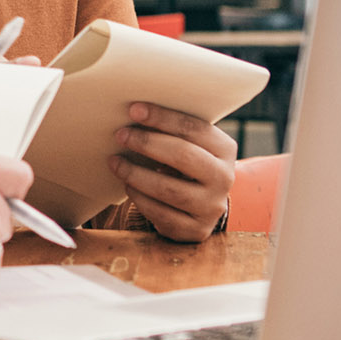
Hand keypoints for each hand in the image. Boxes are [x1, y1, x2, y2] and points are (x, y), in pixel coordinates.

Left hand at [107, 102, 235, 242]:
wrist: (201, 206)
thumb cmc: (186, 165)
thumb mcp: (190, 146)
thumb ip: (173, 131)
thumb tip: (135, 113)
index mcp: (225, 150)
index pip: (195, 129)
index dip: (163, 118)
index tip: (134, 110)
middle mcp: (224, 178)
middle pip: (183, 156)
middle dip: (148, 143)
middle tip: (121, 135)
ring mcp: (211, 207)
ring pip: (169, 189)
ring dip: (136, 173)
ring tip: (115, 162)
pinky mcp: (195, 230)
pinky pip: (162, 214)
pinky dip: (139, 198)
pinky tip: (127, 185)